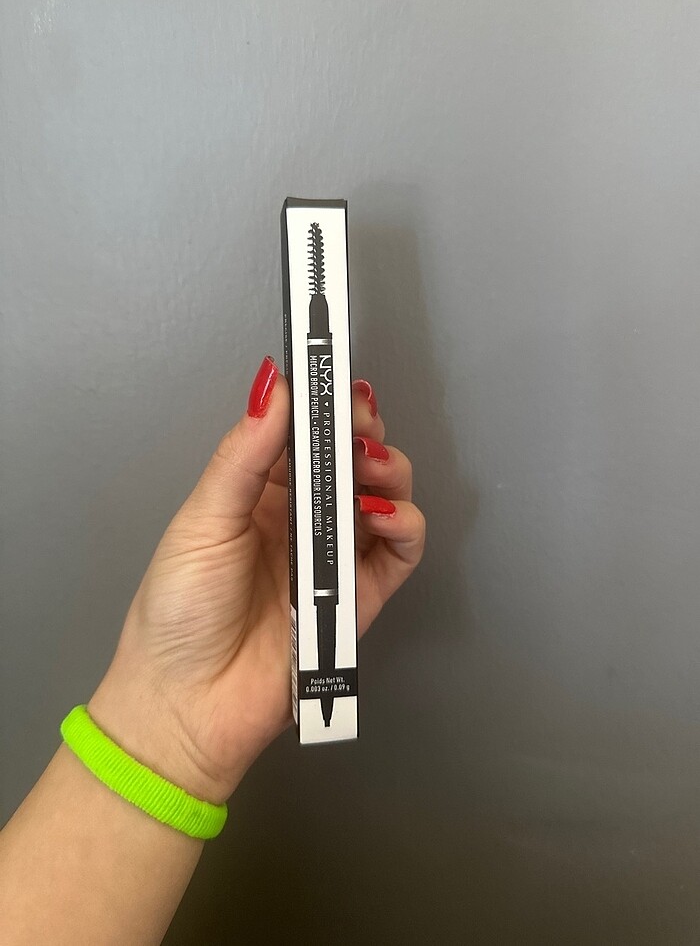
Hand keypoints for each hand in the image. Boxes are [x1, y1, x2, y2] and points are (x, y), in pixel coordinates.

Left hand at [88, 357, 424, 804]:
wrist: (186, 706)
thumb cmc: (178, 612)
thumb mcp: (203, 521)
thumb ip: (242, 455)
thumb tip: (273, 384)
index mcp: (257, 493)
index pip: (301, 433)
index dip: (323, 402)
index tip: (336, 373)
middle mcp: (300, 517)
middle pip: (350, 458)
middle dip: (362, 430)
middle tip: (359, 421)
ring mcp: (334, 555)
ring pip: (383, 495)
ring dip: (387, 471)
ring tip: (369, 469)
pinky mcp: (361, 596)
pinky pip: (399, 551)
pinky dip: (403, 525)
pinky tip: (380, 515)